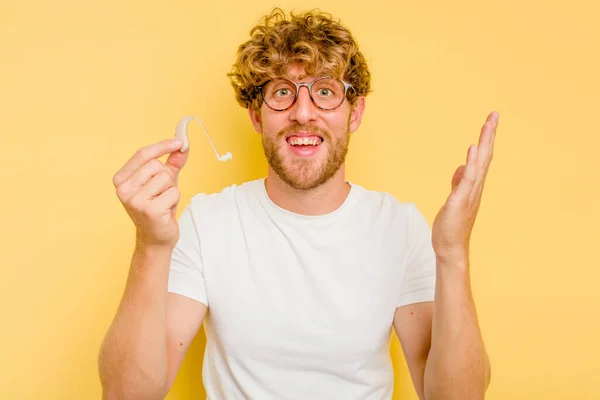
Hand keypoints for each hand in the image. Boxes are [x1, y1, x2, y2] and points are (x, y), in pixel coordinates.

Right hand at [113, 138, 188, 248]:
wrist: (156, 237)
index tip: (179, 141)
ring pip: (166, 178)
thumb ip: (172, 163)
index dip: (162, 146)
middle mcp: (123, 189)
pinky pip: (173, 192)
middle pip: (156, 166)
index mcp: (121, 179)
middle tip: (162, 192)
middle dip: (167, 177)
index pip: (142, 154)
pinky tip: (166, 211)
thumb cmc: (158, 207)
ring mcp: (135, 200)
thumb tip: (183, 145)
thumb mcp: (163, 181)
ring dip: (171, 189)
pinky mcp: (149, 210)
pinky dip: (174, 200)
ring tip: (164, 202)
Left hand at [431, 112, 498, 262]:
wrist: (449, 246)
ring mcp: (469, 193)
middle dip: (489, 135)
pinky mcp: (460, 200)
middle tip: (494, 114)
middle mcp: (475, 187)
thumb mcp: (454, 198)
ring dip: (483, 143)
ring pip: (479, 164)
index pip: (482, 158)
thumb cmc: (452, 224)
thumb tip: (463, 168)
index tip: (490, 121)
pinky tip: (472, 148)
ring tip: (488, 124)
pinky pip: (467, 179)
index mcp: (474, 185)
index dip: (486, 139)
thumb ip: (459, 182)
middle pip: (485, 156)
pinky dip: (471, 163)